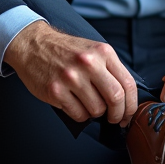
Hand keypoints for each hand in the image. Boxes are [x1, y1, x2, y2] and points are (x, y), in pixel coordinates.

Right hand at [4, 21, 137, 125]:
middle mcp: (88, 63)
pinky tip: (74, 104)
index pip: (127, 83)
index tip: (128, 114)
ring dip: (95, 113)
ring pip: (97, 110)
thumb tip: (126, 98)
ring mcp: (71, 78)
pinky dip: (80, 115)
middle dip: (118, 114)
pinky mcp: (56, 91)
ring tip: (87, 104)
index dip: (131, 105)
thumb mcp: (93, 50)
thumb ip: (110, 69)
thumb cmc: (65, 50)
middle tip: (114, 118)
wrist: (33, 45)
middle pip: (115, 98)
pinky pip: (78, 114)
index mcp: (102, 52)